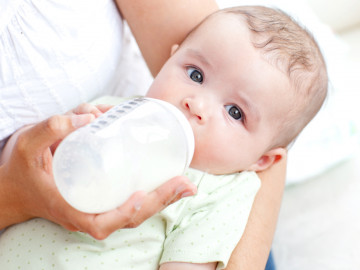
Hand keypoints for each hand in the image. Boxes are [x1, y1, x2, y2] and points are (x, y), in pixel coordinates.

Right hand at [0, 113, 196, 239]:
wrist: (14, 186)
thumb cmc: (21, 170)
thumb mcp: (27, 145)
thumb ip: (51, 128)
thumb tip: (90, 115)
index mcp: (72, 211)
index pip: (102, 224)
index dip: (125, 213)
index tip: (142, 195)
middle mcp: (89, 214)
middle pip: (130, 217)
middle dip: (160, 202)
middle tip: (184, 182)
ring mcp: (98, 209)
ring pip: (136, 212)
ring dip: (163, 200)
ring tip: (186, 184)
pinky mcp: (103, 200)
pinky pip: (132, 203)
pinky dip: (154, 195)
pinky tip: (170, 181)